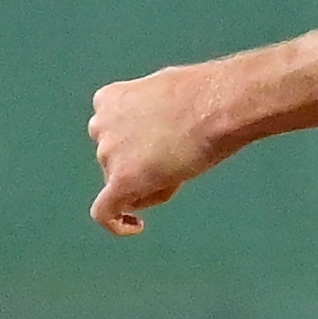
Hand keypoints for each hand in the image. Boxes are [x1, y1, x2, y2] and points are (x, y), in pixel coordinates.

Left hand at [86, 70, 220, 235]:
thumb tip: (157, 139)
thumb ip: (149, 115)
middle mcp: (100, 125)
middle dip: (142, 164)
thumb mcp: (166, 92)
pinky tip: (137, 226)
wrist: (217, 105)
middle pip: (115, 161)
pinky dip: (117, 223)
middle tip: (180, 157)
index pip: (114, 134)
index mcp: (107, 100)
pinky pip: (106, 212)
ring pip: (120, 184)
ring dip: (148, 184)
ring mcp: (107, 153)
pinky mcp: (121, 181)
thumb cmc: (204, 94)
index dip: (139, 144)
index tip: (163, 143)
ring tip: (183, 168)